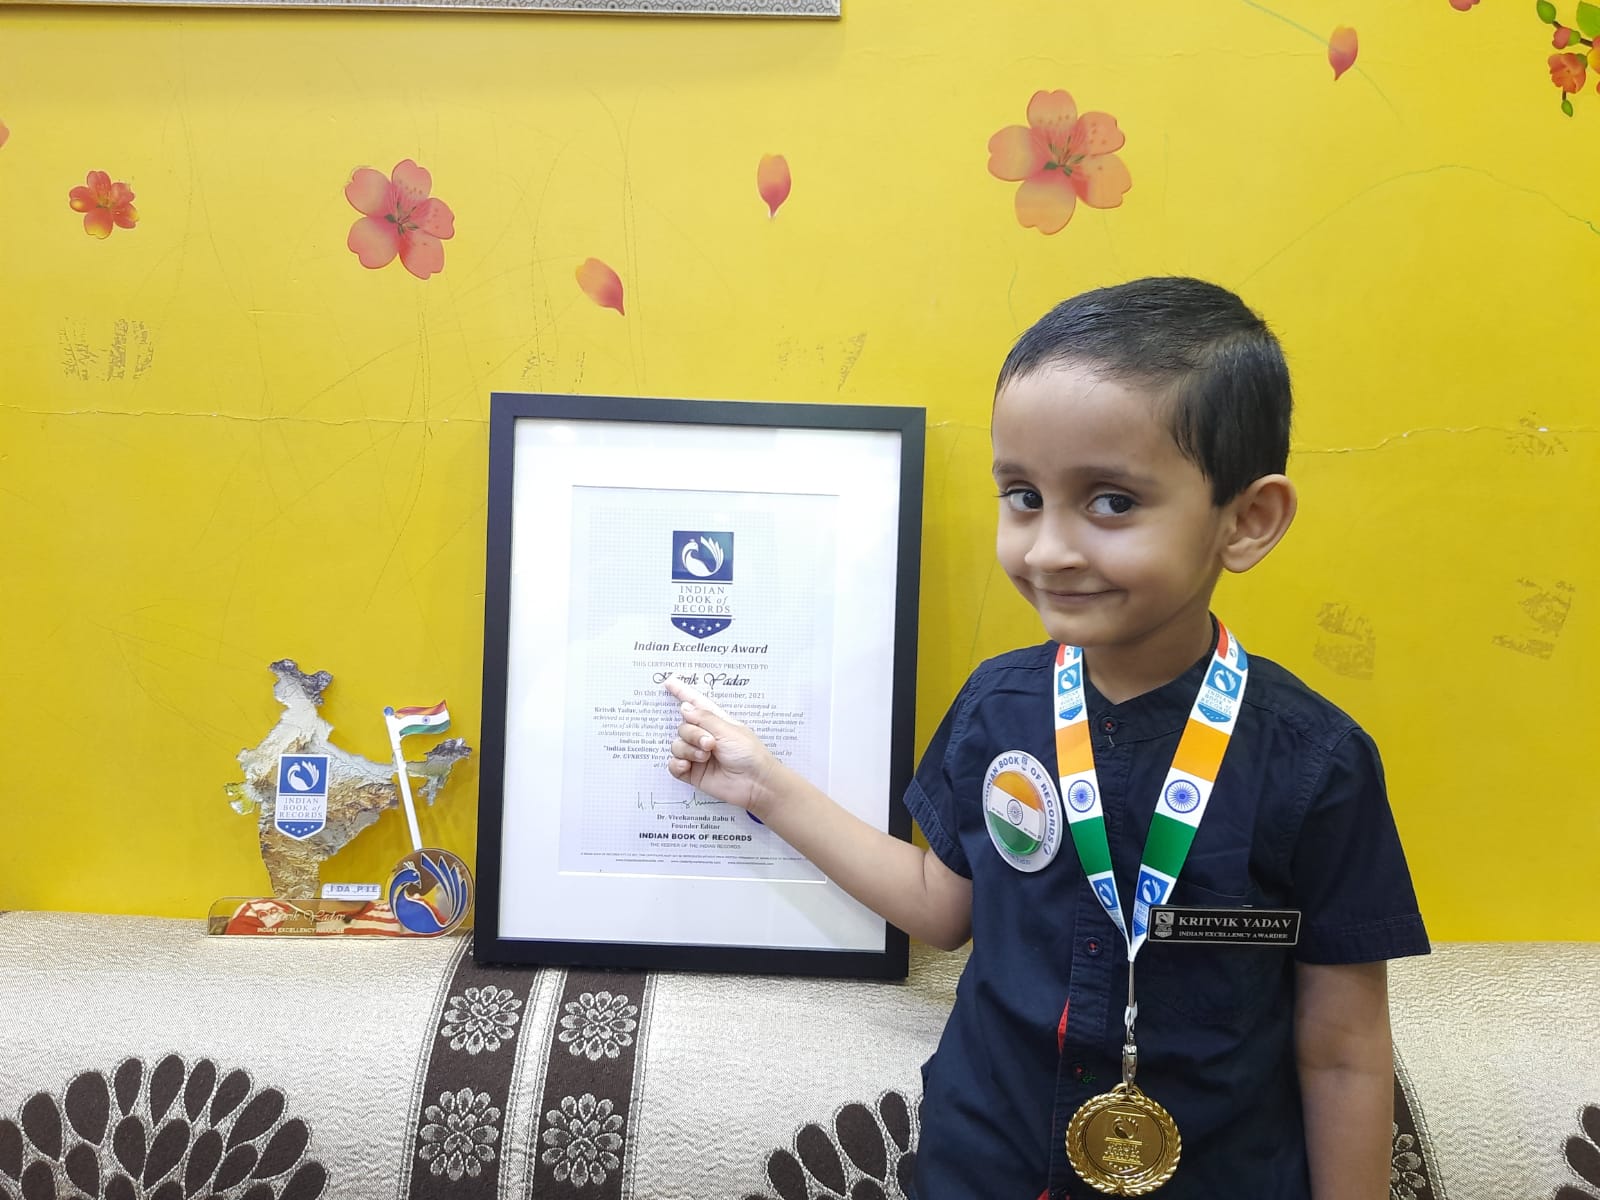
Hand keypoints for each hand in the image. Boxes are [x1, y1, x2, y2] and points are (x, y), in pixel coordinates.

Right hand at [664, 677, 776, 812]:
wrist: (755, 783)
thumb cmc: (749, 754)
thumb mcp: (728, 730)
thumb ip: (704, 718)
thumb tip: (684, 707)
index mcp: (716, 722)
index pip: (696, 703)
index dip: (683, 692)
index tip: (669, 682)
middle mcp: (704, 737)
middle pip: (683, 728)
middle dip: (693, 734)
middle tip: (710, 744)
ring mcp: (698, 755)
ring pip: (677, 745)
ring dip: (689, 750)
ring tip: (706, 757)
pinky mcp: (693, 773)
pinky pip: (673, 764)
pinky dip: (678, 764)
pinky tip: (688, 766)